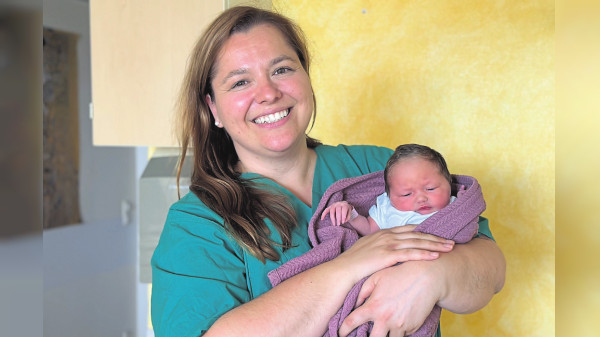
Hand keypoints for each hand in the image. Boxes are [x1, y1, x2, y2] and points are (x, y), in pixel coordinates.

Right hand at [321, 201, 353, 225]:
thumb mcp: (350, 213)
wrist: (344, 205)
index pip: (344, 210)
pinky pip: (326, 210)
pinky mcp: (330, 207)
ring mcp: (333, 205)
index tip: (343, 222)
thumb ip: (348, 217)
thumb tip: (343, 221)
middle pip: (338, 210)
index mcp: (344, 205)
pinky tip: (322, 219)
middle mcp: (339, 204)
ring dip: (332, 218)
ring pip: (332, 211)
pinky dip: (323, 214)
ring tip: (334, 224)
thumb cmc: (347, 210)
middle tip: (339, 224)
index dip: (343, 216)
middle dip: (338, 218)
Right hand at [335, 225, 454, 283]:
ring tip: (449, 247)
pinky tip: (436, 256)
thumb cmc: (353, 263)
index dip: (426, 231)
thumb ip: (380, 247)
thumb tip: (390, 251)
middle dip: (436, 237)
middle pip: (417, 234)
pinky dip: (424, 254)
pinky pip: (410, 254)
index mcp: (384, 232)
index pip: (410, 229)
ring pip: (417, 242)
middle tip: (451, 241)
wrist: (342, 270)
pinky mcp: (387, 255)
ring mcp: (388, 244)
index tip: (439, 234)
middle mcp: (388, 235)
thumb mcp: (367, 249)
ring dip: (435, 244)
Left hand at [339, 261, 441, 336]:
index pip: (352, 322)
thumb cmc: (400, 274)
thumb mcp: (378, 278)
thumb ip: (363, 292)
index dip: (343, 330)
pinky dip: (396, 333)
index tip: (340, 333)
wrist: (427, 278)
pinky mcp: (411, 328)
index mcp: (374, 306)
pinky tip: (394, 326)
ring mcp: (399, 325)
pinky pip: (401, 335)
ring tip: (379, 333)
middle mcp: (385, 319)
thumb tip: (353, 305)